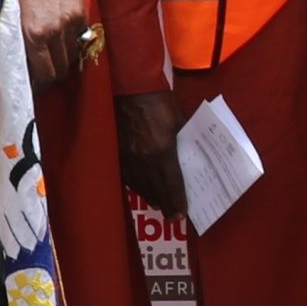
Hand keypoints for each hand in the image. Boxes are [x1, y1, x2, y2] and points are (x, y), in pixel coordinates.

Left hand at [15, 0, 88, 90]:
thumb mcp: (9, 25)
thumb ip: (18, 49)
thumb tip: (22, 72)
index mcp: (34, 36)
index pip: (46, 75)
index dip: (41, 85)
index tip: (36, 86)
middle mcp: (55, 30)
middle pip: (62, 69)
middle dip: (53, 74)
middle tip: (44, 73)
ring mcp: (71, 21)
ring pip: (72, 55)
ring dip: (62, 57)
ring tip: (51, 53)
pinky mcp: (80, 13)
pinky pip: (79, 37)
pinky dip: (71, 40)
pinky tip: (60, 34)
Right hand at [115, 90, 186, 217]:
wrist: (130, 88)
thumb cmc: (160, 102)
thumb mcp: (179, 121)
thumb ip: (183, 142)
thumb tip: (189, 157)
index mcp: (162, 151)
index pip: (172, 183)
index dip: (177, 201)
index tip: (181, 214)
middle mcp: (144, 160)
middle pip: (155, 189)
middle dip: (165, 204)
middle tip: (172, 217)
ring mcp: (127, 157)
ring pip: (140, 185)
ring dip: (150, 197)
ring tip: (158, 206)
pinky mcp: (117, 152)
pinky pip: (127, 176)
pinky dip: (136, 186)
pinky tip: (141, 189)